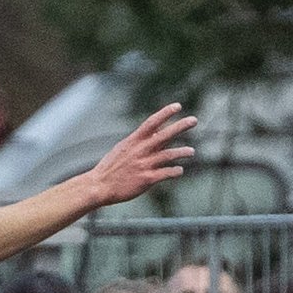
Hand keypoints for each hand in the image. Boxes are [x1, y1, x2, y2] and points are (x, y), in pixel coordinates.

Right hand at [80, 105, 196, 204]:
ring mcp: (144, 165)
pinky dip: (175, 171)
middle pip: (164, 135)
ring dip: (182, 152)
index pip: (152, 122)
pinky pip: (166, 173)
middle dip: (180, 126)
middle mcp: (140, 151)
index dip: (165, 113)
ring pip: (169, 155)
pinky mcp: (146, 179)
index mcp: (133, 141)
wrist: (99, 186)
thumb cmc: (111, 167)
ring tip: (191, 151)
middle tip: (194, 120)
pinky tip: (179, 170)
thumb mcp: (123, 148)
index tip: (177, 106)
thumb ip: (141, 141)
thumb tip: (159, 131)